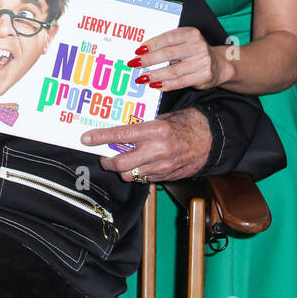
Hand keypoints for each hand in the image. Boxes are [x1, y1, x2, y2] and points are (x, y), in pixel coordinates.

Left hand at [82, 106, 211, 182]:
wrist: (209, 141)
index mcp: (156, 131)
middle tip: (103, 155)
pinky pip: (142, 178)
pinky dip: (136, 172)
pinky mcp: (164, 178)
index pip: (121, 135)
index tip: (86, 139)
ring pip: (129, 174)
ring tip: (120, 159)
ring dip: (121, 168)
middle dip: (107, 160)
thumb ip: (142, 125)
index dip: (100, 137)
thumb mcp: (163, 118)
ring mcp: (160, 167)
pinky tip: (138, 164)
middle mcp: (157, 151)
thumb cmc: (187, 125)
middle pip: (120, 163)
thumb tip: (120, 129)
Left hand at [128, 27, 230, 91]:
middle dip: (149, 60)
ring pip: (173, 70)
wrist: (218, 64)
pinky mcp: (204, 75)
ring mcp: (202, 61)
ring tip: (142, 78)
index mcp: (191, 33)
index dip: (151, 45)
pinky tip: (155, 85)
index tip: (138, 51)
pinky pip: (180, 82)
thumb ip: (168, 45)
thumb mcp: (185, 42)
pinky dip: (166, 85)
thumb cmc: (194, 52)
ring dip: (155, 75)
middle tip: (134, 64)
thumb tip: (142, 52)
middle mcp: (198, 46)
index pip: (167, 38)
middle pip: (168, 54)